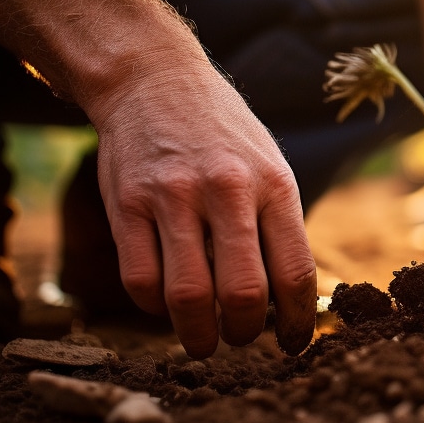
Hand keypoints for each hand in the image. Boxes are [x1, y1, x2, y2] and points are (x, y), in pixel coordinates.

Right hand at [91, 60, 316, 358]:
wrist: (155, 79)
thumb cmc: (223, 134)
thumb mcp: (268, 165)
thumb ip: (278, 225)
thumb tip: (291, 300)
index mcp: (274, 183)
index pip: (295, 272)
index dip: (296, 322)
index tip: (291, 344)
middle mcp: (228, 189)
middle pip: (242, 294)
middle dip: (244, 335)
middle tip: (240, 340)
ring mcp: (174, 195)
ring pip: (187, 297)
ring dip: (198, 336)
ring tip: (203, 341)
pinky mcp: (127, 203)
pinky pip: (140, 281)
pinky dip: (153, 309)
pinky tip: (164, 305)